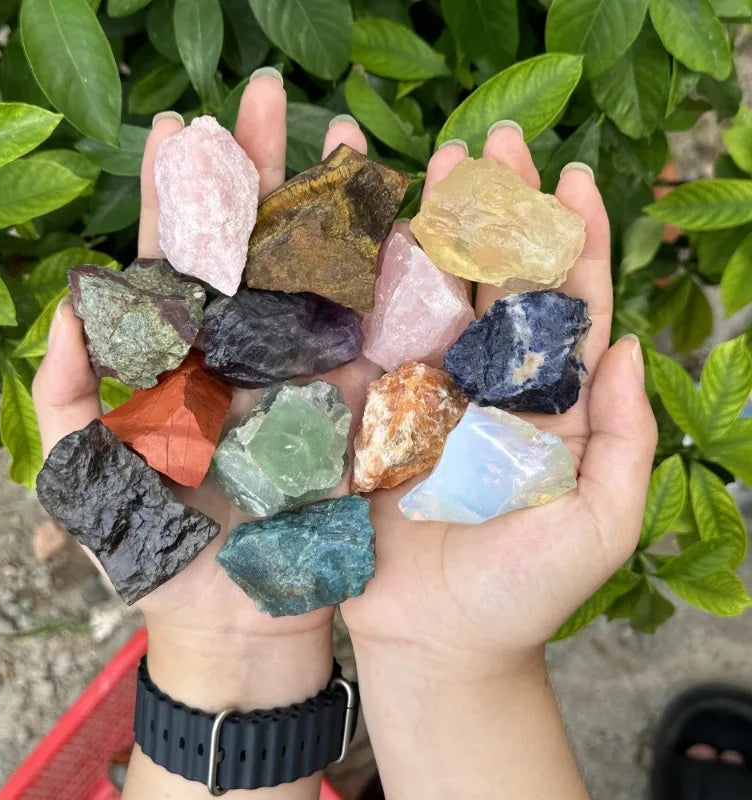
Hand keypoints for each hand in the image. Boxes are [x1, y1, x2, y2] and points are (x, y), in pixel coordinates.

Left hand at [31, 73, 353, 798]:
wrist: (241, 624)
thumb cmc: (160, 559)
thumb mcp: (88, 481)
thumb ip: (69, 392)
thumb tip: (70, 302)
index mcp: (185, 362)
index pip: (183, 263)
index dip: (183, 196)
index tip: (185, 127)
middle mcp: (250, 356)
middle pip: (255, 249)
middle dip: (260, 171)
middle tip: (269, 96)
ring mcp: (309, 377)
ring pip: (322, 277)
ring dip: (334, 207)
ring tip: (348, 135)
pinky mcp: (358, 410)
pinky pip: (375, 337)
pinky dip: (390, 280)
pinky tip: (406, 221)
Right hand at [336, 126, 657, 798]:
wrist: (434, 645)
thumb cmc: (521, 597)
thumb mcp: (599, 527)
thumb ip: (622, 440)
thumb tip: (630, 347)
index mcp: (541, 402)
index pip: (565, 307)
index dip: (574, 241)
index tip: (576, 176)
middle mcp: (479, 385)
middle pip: (491, 281)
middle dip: (496, 208)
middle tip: (492, 138)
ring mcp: (417, 393)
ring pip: (426, 294)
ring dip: (428, 226)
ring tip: (428, 160)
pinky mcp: (361, 414)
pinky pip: (362, 340)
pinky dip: (361, 284)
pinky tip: (358, 229)